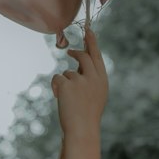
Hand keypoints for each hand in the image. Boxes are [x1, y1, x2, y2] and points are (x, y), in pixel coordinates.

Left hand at [50, 22, 107, 138]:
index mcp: (102, 80)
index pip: (97, 56)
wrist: (82, 129)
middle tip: (71, 52)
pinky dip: (56, 86)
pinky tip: (60, 97)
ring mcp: (81, 80)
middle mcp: (93, 77)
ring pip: (68, 72)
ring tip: (68, 99)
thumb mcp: (95, 94)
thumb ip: (90, 78)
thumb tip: (78, 64)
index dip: (92, 42)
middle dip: (77, 53)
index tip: (89, 29)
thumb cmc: (88, 114)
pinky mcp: (67, 84)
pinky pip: (58, 78)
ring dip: (65, 82)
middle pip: (84, 57)